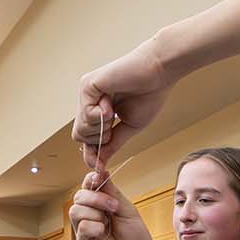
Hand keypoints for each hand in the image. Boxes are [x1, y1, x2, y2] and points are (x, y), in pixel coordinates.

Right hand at [69, 176, 161, 239]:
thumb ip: (112, 191)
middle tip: (114, 207)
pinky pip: (81, 228)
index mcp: (99, 204)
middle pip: (78, 197)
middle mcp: (89, 214)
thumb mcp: (126, 207)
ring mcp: (84, 229)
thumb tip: (102, 171)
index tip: (99, 177)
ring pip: (75, 211)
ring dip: (95, 214)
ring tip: (108, 223)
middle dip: (96, 198)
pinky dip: (94, 228)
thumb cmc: (135, 234)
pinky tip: (103, 234)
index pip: (87, 186)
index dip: (90, 179)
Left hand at [73, 40, 171, 168]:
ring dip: (101, 127)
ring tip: (115, 110)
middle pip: (80, 136)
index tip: (100, 168)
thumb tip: (98, 165)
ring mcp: (85, 92)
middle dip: (99, 138)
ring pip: (80, 129)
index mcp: (97, 108)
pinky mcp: (87, 85)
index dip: (93, 152)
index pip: (86, 137)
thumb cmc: (149, 94)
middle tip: (116, 122)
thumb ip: (112, 144)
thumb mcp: (129, 127)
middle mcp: (87, 100)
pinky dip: (101, 115)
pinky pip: (86, 115)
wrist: (160, 72)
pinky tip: (112, 102)